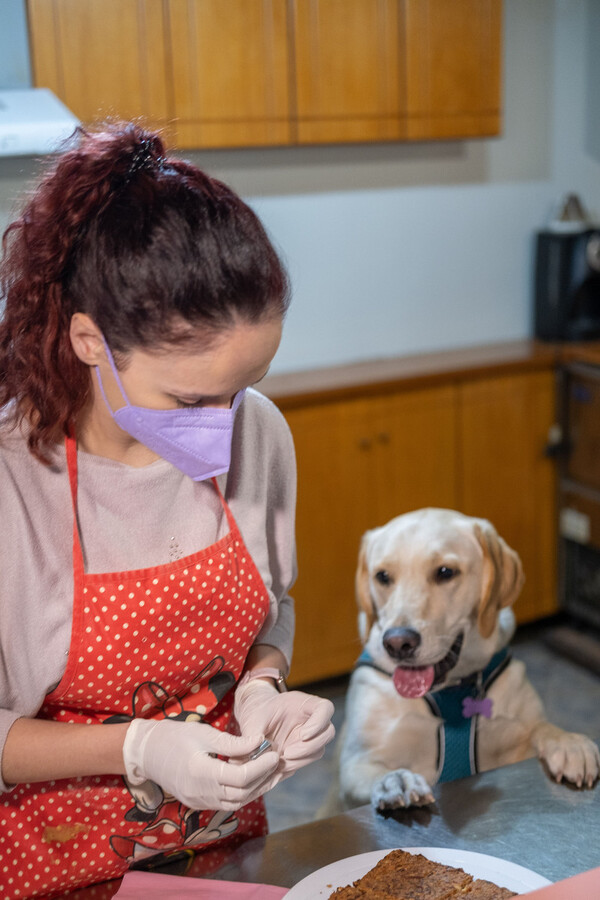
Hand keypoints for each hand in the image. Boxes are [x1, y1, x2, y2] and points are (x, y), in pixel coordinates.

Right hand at [122, 718, 278, 810]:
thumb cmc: (174, 736)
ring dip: (255, 788)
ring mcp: (198, 801)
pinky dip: (242, 793)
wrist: (146, 752)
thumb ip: (233, 743)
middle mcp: (200, 792)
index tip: (274, 752)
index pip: (240, 777)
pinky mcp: (197, 803)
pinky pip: (226, 803)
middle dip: (263, 778)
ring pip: (236, 802)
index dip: (261, 766)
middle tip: (277, 760)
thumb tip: (259, 741)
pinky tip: (251, 778)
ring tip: (269, 771)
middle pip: (242, 793)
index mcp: (201, 772)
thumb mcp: (205, 733)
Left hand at [234, 678, 334, 784]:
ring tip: (280, 761)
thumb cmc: (257, 713)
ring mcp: (310, 736)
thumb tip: (256, 751)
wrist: (256, 720)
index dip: (319, 723)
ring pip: (319, 749)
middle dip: (309, 747)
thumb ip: (254, 733)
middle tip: (287, 753)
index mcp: (303, 704)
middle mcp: (311, 720)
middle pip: (327, 732)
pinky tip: (279, 765)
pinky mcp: (304, 750)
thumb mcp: (253, 718)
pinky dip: (295, 765)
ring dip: (302, 759)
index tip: (303, 734)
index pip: (325, 708)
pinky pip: (307, 760)